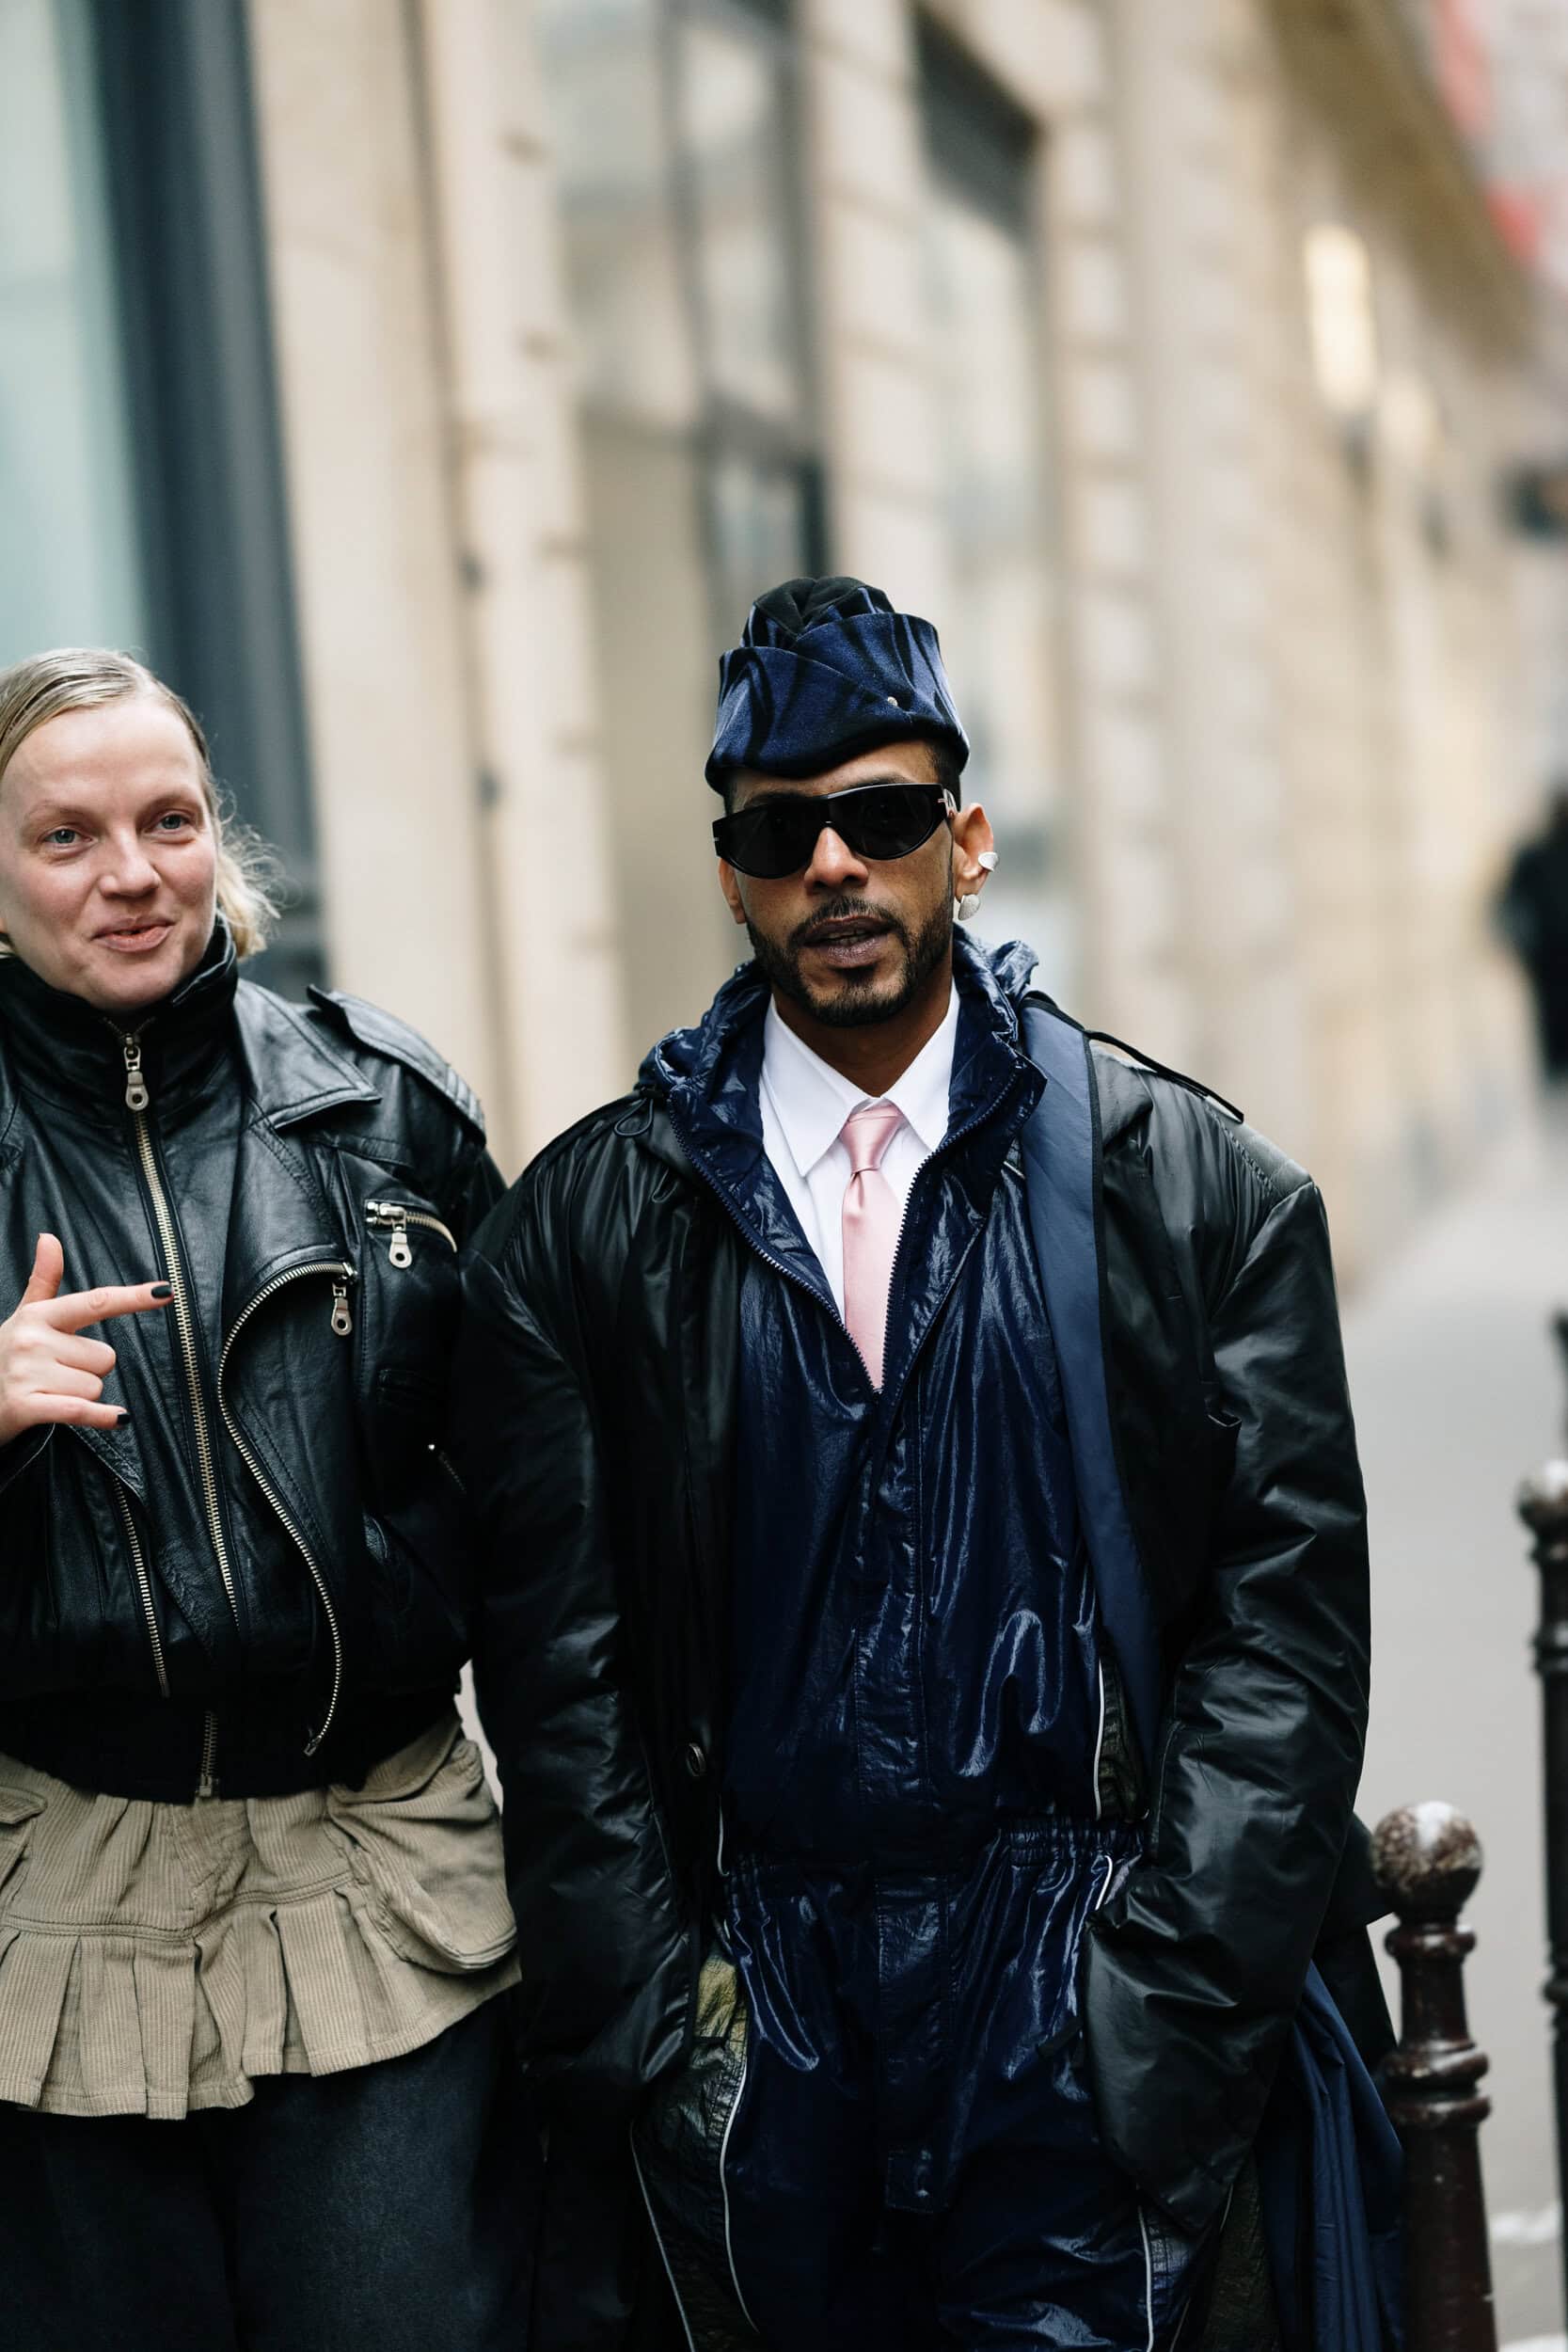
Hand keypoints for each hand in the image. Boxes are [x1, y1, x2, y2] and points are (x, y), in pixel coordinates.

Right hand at [0, 1234, 172, 1443]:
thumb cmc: (5, 1358)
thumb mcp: (24, 1318)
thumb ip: (43, 1281)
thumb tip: (49, 1237)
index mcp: (39, 1315)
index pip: (95, 1302)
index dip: (132, 1298)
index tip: (166, 1292)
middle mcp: (33, 1340)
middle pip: (105, 1357)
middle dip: (89, 1371)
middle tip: (56, 1375)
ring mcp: (27, 1372)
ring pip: (96, 1386)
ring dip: (81, 1396)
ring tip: (49, 1393)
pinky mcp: (25, 1406)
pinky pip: (81, 1409)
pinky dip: (102, 1417)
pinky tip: (117, 1418)